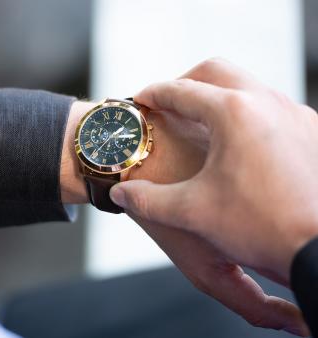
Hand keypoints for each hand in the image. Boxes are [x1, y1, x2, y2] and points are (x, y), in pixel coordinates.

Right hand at [110, 58, 317, 335]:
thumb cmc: (261, 226)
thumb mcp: (193, 212)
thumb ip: (149, 200)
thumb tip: (121, 195)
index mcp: (233, 114)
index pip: (182, 90)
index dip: (153, 93)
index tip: (139, 99)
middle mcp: (267, 103)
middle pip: (216, 72)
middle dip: (186, 83)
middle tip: (167, 102)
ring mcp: (295, 114)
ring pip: (247, 87)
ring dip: (218, 97)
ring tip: (199, 123)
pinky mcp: (312, 132)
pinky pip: (271, 108)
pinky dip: (246, 114)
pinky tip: (239, 144)